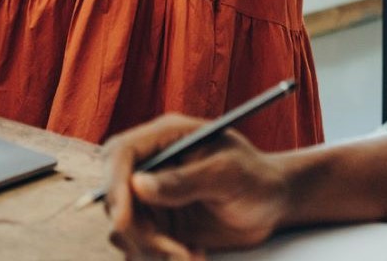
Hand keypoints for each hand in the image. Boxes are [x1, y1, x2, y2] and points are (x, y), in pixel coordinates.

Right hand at [102, 114, 290, 259]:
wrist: (272, 205)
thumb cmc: (256, 178)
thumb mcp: (228, 174)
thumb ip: (185, 179)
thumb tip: (138, 184)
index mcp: (165, 138)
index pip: (120, 154)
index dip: (114, 184)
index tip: (124, 219)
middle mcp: (152, 165)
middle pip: (115, 196)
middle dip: (138, 229)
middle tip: (173, 250)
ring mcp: (153, 197)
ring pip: (125, 227)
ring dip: (151, 249)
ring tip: (190, 256)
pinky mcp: (159, 224)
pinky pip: (140, 246)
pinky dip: (160, 258)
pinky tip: (194, 256)